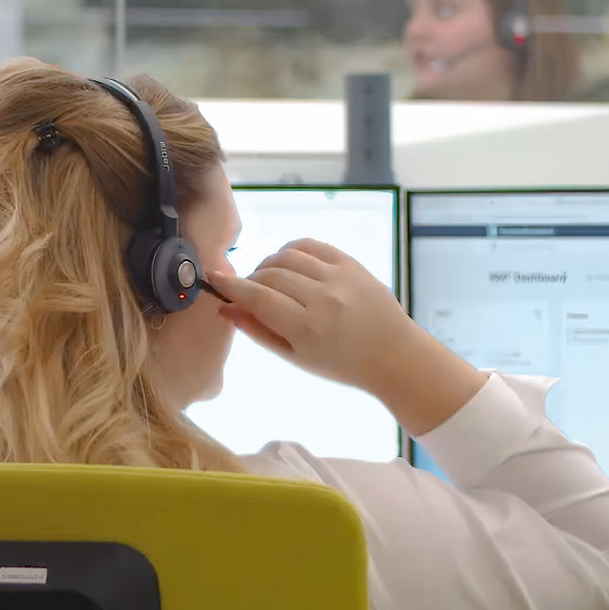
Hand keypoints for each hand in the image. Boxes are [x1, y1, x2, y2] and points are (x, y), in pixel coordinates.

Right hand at [209, 238, 485, 435]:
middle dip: (251, 280)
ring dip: (269, 265)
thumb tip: (226, 308)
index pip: (258, 297)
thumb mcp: (296, 357)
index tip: (214, 278)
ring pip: (287, 256)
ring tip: (270, 280)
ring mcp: (339, 277)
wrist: (393, 355)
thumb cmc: (341, 365)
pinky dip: (291, 251)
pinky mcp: (351, 263)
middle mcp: (322, 298)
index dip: (231, 286)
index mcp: (307, 328)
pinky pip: (311, 245)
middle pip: (269, 275)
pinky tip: (289, 264)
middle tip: (251, 293)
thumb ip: (259, 331)